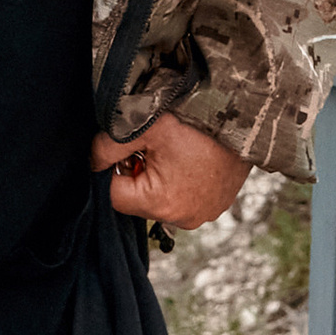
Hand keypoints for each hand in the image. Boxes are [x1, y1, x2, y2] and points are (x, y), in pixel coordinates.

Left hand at [93, 110, 248, 231]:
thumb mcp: (144, 127)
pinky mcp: (216, 205)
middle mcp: (183, 218)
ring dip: (159, 178)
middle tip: (151, 145)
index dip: (114, 168)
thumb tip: (90, 163)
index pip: (115, 195)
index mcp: (161, 204)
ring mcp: (203, 214)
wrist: (244, 117)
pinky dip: (181, 180)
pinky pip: (185, 197)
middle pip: (139, 199)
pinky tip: (189, 157)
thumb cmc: (195, 122)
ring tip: (173, 150)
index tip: (126, 148)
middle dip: (137, 173)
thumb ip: (107, 147)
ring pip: (161, 199)